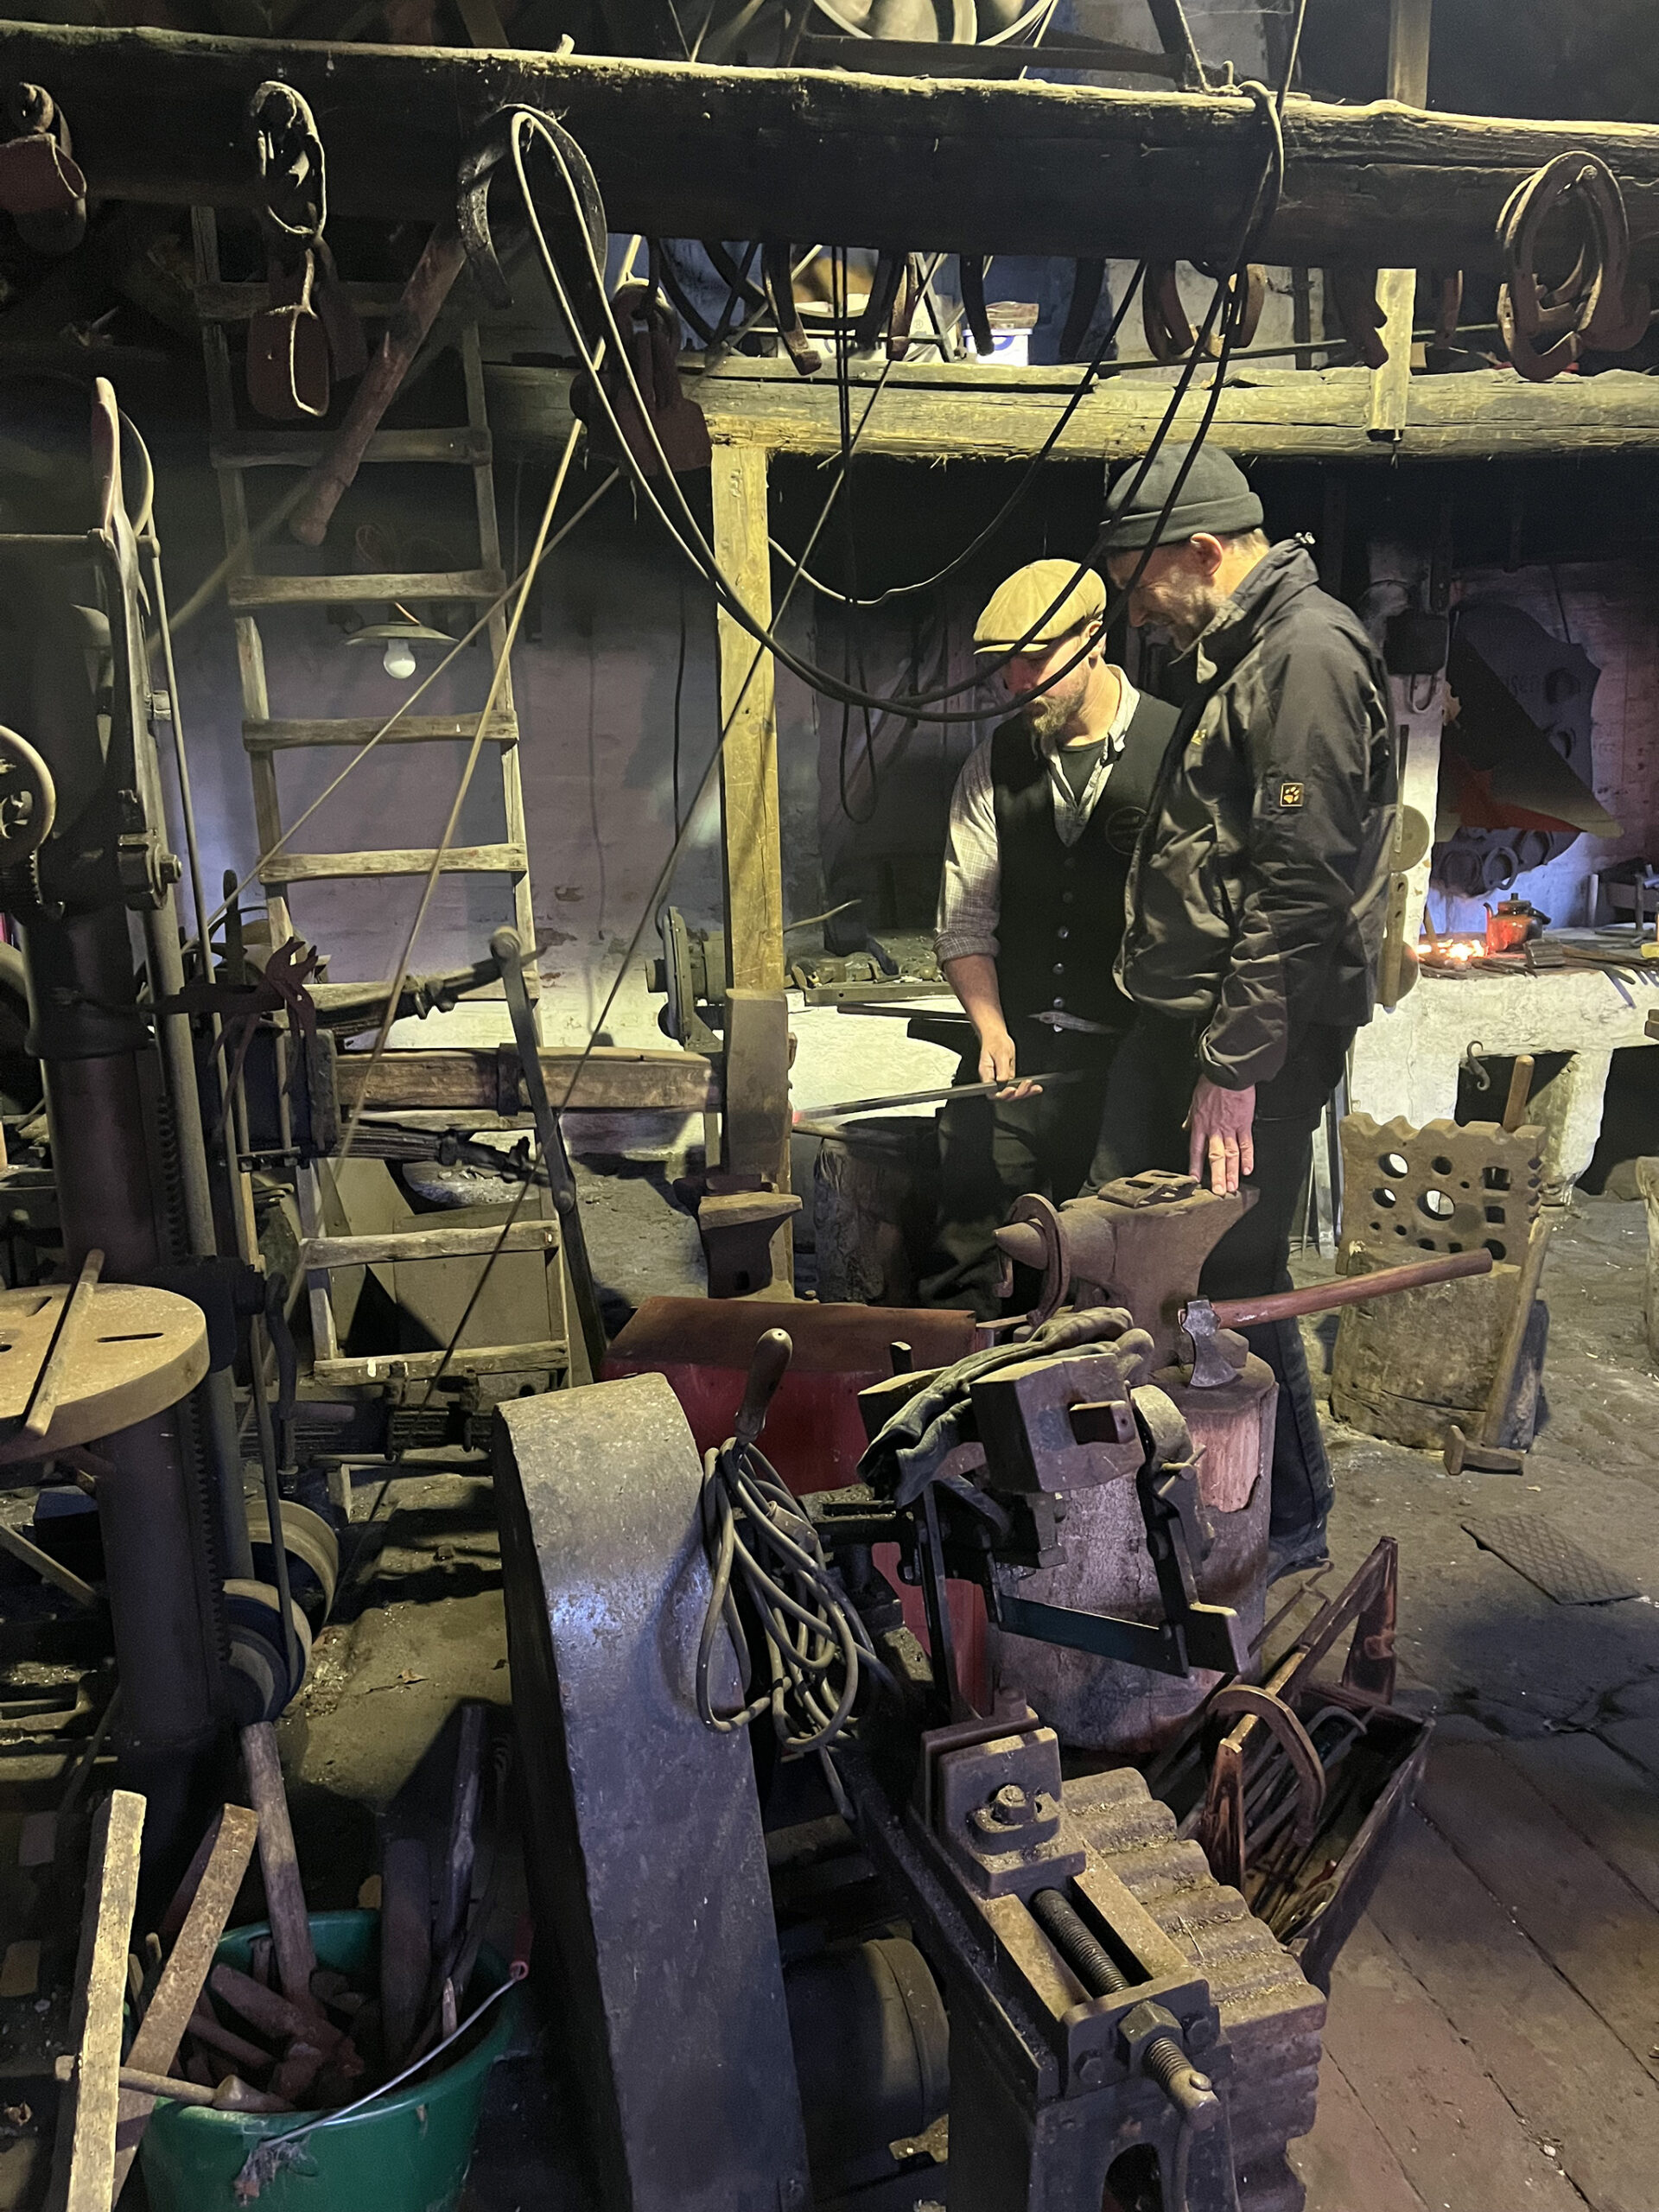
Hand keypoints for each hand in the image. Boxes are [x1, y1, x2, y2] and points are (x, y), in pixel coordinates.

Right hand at [977, 1026, 1040, 1101]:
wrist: (997, 1037)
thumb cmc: (995, 1042)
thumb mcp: (1000, 1054)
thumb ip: (1002, 1069)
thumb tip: (1003, 1081)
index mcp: (987, 1074)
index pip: (993, 1092)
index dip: (1003, 1094)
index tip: (1012, 1089)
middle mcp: (993, 1080)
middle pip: (1004, 1095)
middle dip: (1017, 1094)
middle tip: (1027, 1086)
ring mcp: (1001, 1080)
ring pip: (1012, 1093)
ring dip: (1025, 1093)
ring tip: (1035, 1088)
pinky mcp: (1009, 1077)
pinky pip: (1017, 1087)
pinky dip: (1027, 1088)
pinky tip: (1035, 1087)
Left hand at [1187, 1077, 1254, 1193]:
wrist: (1227, 1073)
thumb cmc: (1211, 1083)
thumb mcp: (1194, 1100)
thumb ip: (1190, 1118)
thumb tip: (1185, 1127)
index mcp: (1200, 1124)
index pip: (1196, 1150)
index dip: (1195, 1166)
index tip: (1195, 1180)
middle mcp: (1214, 1129)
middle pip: (1215, 1157)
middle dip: (1217, 1177)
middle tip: (1218, 1192)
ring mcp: (1230, 1128)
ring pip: (1230, 1154)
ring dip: (1232, 1172)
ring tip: (1233, 1187)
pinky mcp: (1244, 1123)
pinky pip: (1246, 1143)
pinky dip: (1247, 1157)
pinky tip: (1248, 1169)